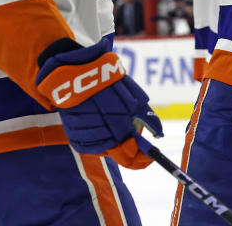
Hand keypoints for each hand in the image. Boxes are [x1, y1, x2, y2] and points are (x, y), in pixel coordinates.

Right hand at [35, 39, 161, 168]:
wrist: (76, 71)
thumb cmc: (108, 82)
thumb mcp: (134, 96)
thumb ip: (147, 118)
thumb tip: (159, 135)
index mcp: (119, 125)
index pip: (131, 157)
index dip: (141, 160)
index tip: (148, 157)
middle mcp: (101, 133)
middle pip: (117, 155)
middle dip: (126, 146)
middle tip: (130, 133)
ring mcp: (86, 135)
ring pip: (102, 150)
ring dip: (110, 141)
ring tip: (109, 120)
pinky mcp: (72, 132)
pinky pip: (87, 145)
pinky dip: (95, 138)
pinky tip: (97, 124)